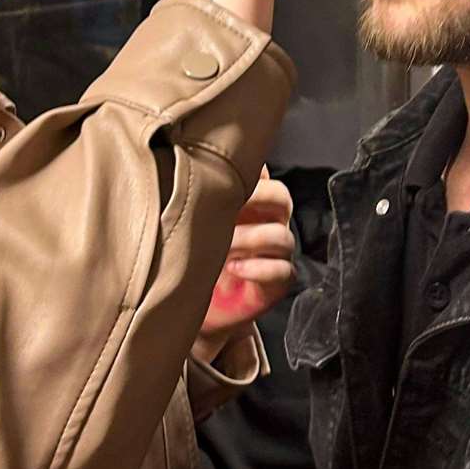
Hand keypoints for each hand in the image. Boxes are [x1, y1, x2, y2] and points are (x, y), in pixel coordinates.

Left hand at [192, 169, 294, 364]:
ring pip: (282, 236)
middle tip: (230, 206)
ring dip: (252, 238)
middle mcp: (268, 224)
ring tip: (224, 247)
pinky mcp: (276, 283)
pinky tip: (235, 269)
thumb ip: (197, 197)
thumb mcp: (192, 224)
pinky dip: (259, 268)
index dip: (251, 174)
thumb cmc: (193, 259)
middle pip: (281, 198)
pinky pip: (283, 271)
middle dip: (257, 199)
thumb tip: (186, 162)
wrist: (196, 306)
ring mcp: (275, 254)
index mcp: (250, 205)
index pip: (263, 177)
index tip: (224, 177)